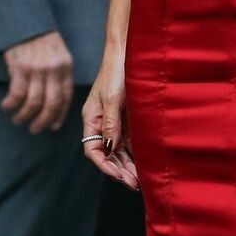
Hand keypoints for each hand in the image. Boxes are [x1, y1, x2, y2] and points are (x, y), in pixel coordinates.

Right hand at [0, 30, 72, 132]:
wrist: (23, 19)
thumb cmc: (39, 37)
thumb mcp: (57, 53)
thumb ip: (58, 73)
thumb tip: (54, 98)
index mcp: (65, 67)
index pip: (66, 97)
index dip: (60, 115)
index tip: (53, 126)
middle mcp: (53, 70)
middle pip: (51, 104)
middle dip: (43, 121)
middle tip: (35, 129)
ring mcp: (37, 69)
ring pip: (33, 102)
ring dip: (25, 115)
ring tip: (18, 120)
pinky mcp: (19, 67)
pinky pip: (17, 94)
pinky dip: (11, 104)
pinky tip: (7, 106)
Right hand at [81, 60, 139, 190]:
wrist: (129, 52)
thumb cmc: (117, 72)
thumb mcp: (113, 98)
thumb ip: (111, 124)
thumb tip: (110, 149)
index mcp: (91, 118)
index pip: (92, 149)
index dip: (104, 165)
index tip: (118, 175)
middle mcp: (101, 123)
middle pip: (106, 154)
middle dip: (118, 170)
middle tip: (134, 183)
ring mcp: (114, 122)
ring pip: (118, 151)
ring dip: (127, 166)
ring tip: (139, 180)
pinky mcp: (127, 119)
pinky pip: (129, 142)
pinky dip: (135, 154)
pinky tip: (144, 164)